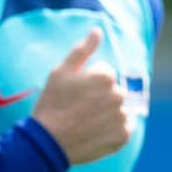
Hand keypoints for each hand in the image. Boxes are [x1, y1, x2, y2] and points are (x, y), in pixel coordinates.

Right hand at [31, 28, 129, 164]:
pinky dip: (113, 130)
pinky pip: (123, 128)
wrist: (48, 142)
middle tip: (79, 108)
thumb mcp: (61, 72)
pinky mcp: (123, 136)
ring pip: (119, 109)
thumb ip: (83, 49)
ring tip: (86, 121)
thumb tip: (98, 30)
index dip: (89, 82)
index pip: (105, 74)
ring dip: (107, 113)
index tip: (75, 93)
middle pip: (113, 91)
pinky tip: (95, 132)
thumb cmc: (52, 104)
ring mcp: (122, 117)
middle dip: (101, 96)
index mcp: (105, 77)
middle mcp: (118, 95)